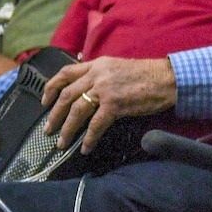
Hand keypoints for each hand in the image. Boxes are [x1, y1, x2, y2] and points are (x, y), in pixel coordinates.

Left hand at [41, 56, 176, 154]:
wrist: (167, 78)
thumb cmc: (147, 74)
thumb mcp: (118, 67)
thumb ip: (101, 74)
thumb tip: (87, 90)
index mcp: (98, 64)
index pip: (66, 72)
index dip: (51, 87)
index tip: (45, 100)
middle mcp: (98, 75)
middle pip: (67, 95)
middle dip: (54, 115)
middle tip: (48, 129)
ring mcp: (105, 89)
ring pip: (77, 111)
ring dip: (67, 129)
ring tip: (62, 142)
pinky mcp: (114, 104)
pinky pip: (95, 125)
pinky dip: (88, 138)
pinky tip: (86, 147)